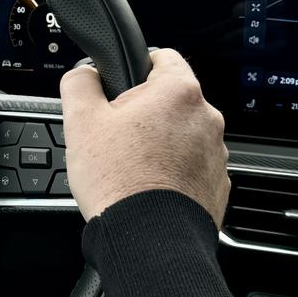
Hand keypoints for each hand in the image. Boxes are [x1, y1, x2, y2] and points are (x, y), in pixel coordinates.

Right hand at [60, 49, 229, 227]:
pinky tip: (149, 187)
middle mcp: (206, 118)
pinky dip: (173, 172)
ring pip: (183, 135)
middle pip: (171, 100)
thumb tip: (84, 74)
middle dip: (145, 113)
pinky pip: (192, 167)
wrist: (149, 240)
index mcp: (178, 92)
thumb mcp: (81, 122)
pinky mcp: (217, 184)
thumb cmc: (119, 182)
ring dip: (161, 143)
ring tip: (131, 167)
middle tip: (116, 136)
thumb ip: (80, 84)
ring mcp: (216, 153)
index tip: (122, 85)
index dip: (137, 66)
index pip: (161, 56)